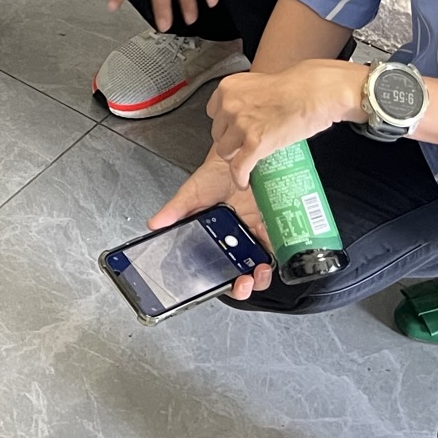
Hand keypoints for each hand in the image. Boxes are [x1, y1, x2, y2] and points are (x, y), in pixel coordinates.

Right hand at [149, 151, 275, 300]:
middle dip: (248, 284)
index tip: (229, 284)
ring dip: (265, 273)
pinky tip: (277, 251)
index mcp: (217, 238)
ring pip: (264, 263)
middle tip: (245, 282)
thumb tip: (155, 224)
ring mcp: (257, 232)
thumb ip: (175, 210)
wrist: (239, 153)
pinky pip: (281, 243)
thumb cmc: (215, 174)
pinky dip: (283, 252)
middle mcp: (239, 239)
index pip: (221, 269)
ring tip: (259, 270)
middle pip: (246, 272)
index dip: (226, 284)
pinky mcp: (274, 223)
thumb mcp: (192, 193)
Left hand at [207, 60, 368, 186]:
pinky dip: (240, 177)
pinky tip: (244, 182)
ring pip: (225, 152)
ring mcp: (241, 125)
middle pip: (218, 133)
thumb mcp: (259, 84)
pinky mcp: (255, 143)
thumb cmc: (296, 87)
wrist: (314, 92)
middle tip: (243, 146)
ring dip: (234, 159)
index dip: (224, 124)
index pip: (214, 113)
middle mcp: (229, 106)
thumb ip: (247, 98)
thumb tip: (247, 114)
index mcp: (228, 88)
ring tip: (245, 162)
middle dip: (230, 142)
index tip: (232, 130)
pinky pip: (239, 167)